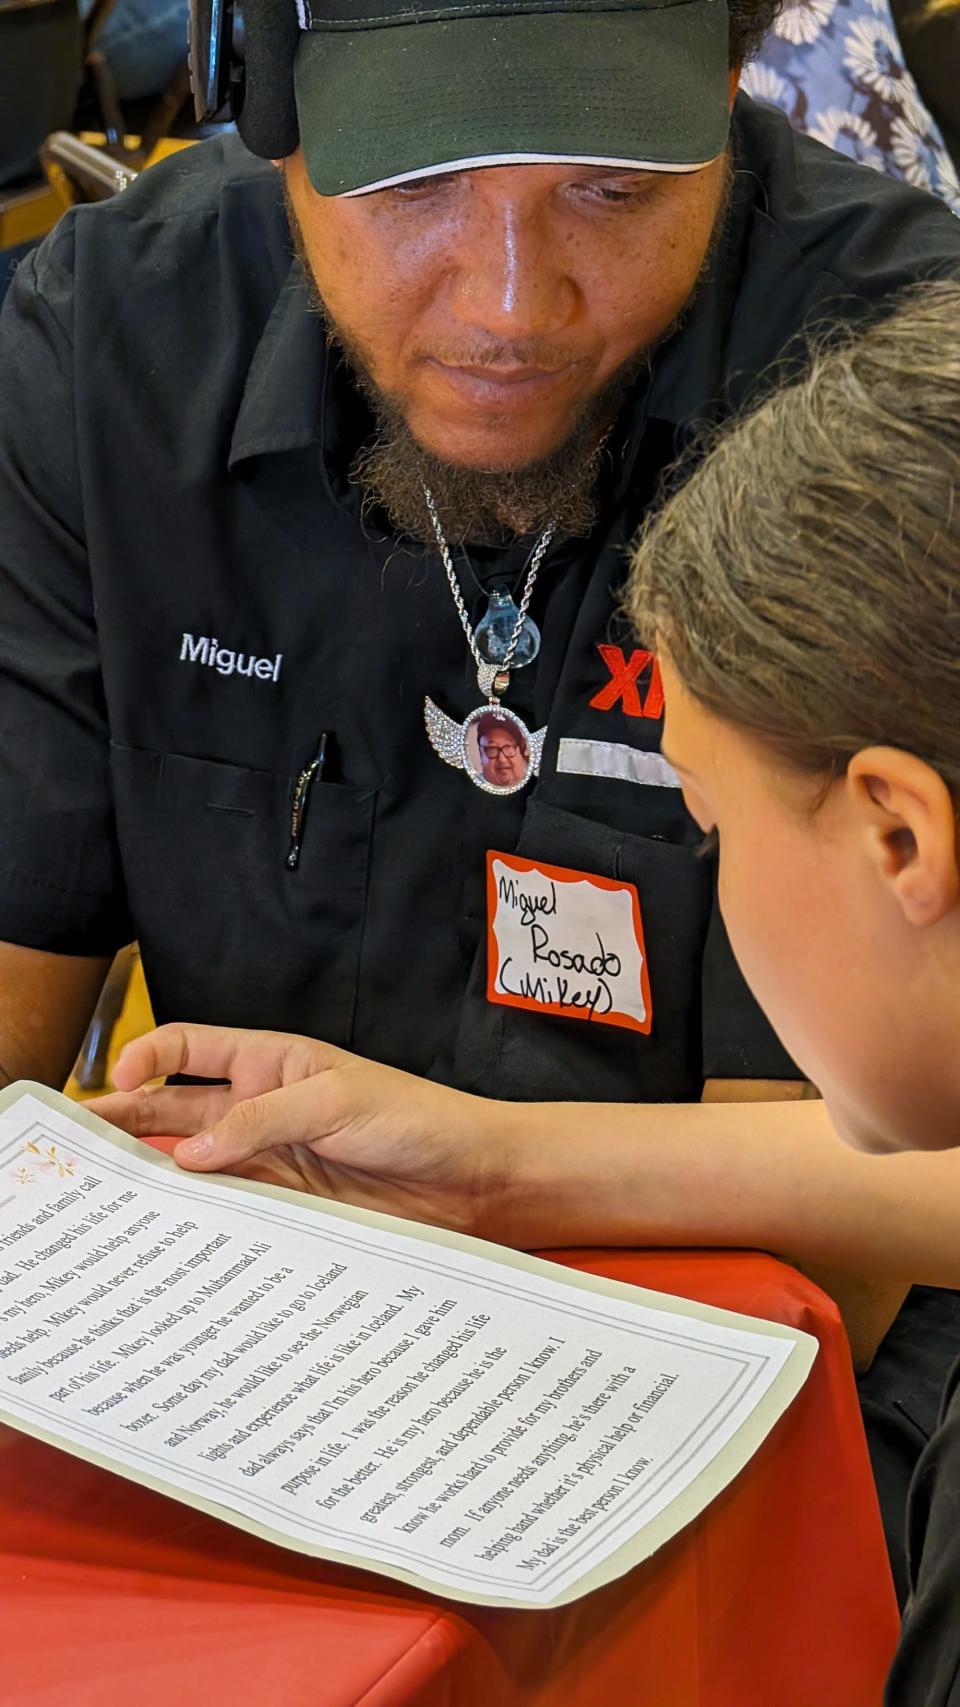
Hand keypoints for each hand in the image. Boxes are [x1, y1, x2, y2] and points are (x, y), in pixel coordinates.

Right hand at [93, 1023, 510, 1237]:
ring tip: (109, 1194)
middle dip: (127, 1121)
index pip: (192, 1048)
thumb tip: (189, 1154)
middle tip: (81, 1144)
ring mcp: (272, 1160)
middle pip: (177, 1110)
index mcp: (271, 1063)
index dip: (150, 1057)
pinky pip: (229, 1209)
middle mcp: (262, 1109)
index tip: (119, 1081)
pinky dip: (198, 1218)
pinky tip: (169, 1231)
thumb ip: (259, 1122)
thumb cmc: (415, 1118)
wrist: (470, 1178)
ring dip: (156, 1176)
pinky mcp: (287, 1206)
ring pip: (196, 1165)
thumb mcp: (334, 1101)